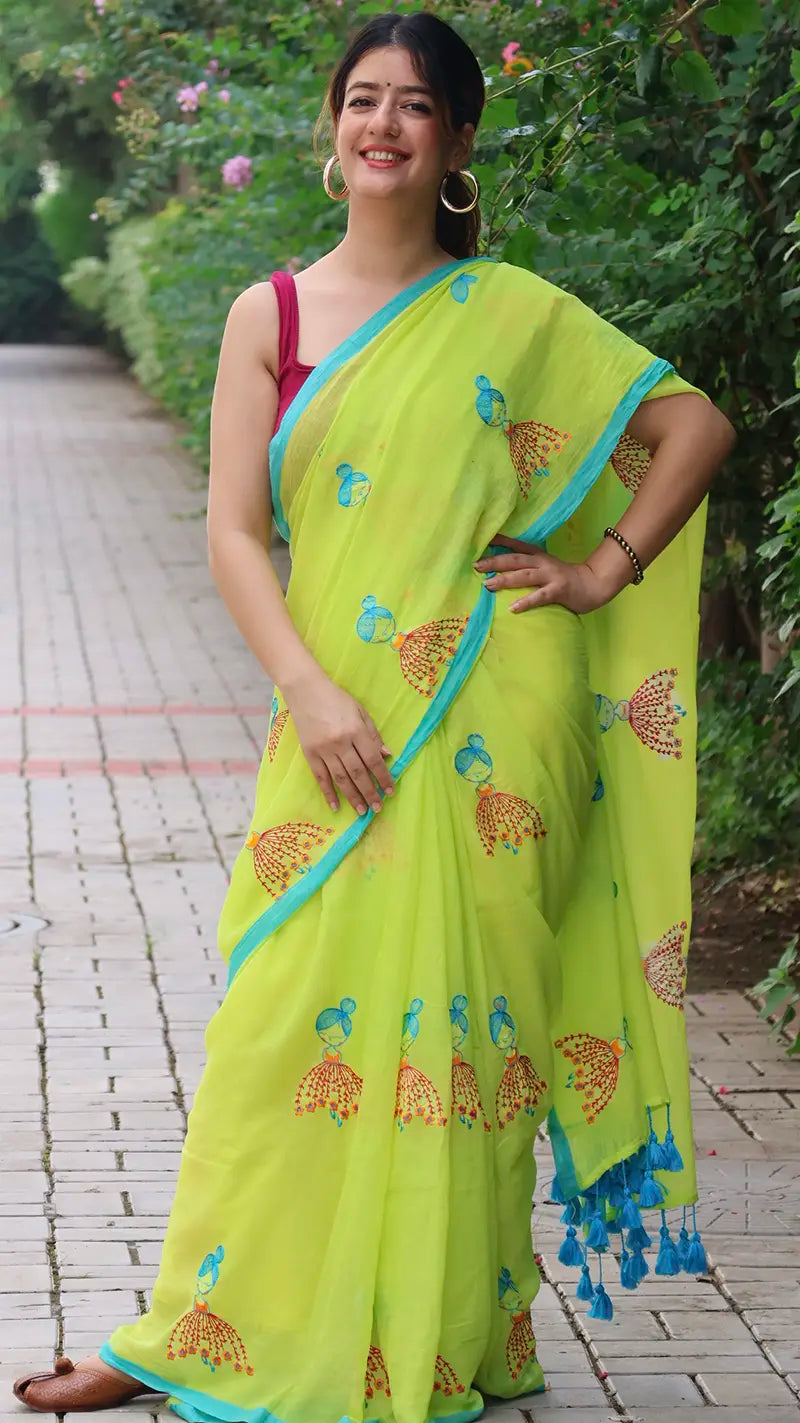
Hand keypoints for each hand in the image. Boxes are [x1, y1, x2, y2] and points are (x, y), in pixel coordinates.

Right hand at [283, 669, 393, 816]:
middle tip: (378, 808)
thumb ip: (373, 734)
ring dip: (353, 797)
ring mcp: (324, 749)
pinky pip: (321, 777)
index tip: (390, 791)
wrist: (305, 690)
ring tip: (362, 811)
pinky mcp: (310, 753)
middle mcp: (341, 742)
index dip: (383, 777)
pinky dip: (328, 793)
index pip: (373, 759)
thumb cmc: (336, 699)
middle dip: (370, 792)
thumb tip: (387, 756)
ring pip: (341, 778)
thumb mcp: (360, 711)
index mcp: (356, 730)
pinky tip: (336, 806)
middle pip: (359, 773)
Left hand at [475, 537, 624, 614]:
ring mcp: (551, 576)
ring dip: (505, 579)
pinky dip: (525, 601)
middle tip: (476, 565)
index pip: (517, 546)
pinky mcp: (559, 590)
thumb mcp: (547, 567)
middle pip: (515, 560)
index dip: (500, 541)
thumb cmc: (567, 579)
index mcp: (539, 556)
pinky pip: (539, 596)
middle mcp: (543, 563)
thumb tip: (505, 571)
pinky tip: (512, 608)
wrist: (595, 584)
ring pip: (524, 575)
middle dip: (495, 562)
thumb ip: (530, 567)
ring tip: (487, 585)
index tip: (482, 540)